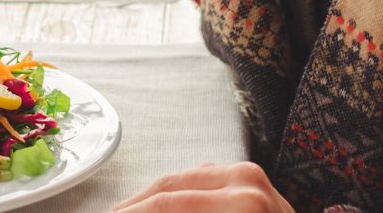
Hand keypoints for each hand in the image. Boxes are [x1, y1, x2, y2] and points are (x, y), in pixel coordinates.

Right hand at [113, 162, 295, 211]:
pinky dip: (174, 195)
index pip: (164, 205)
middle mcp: (245, 180)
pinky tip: (157, 207)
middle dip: (132, 207)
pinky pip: (199, 179)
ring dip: (149, 200)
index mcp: (241, 204)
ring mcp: (249, 175)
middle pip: (166, 188)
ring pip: (178, 180)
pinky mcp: (250, 179)